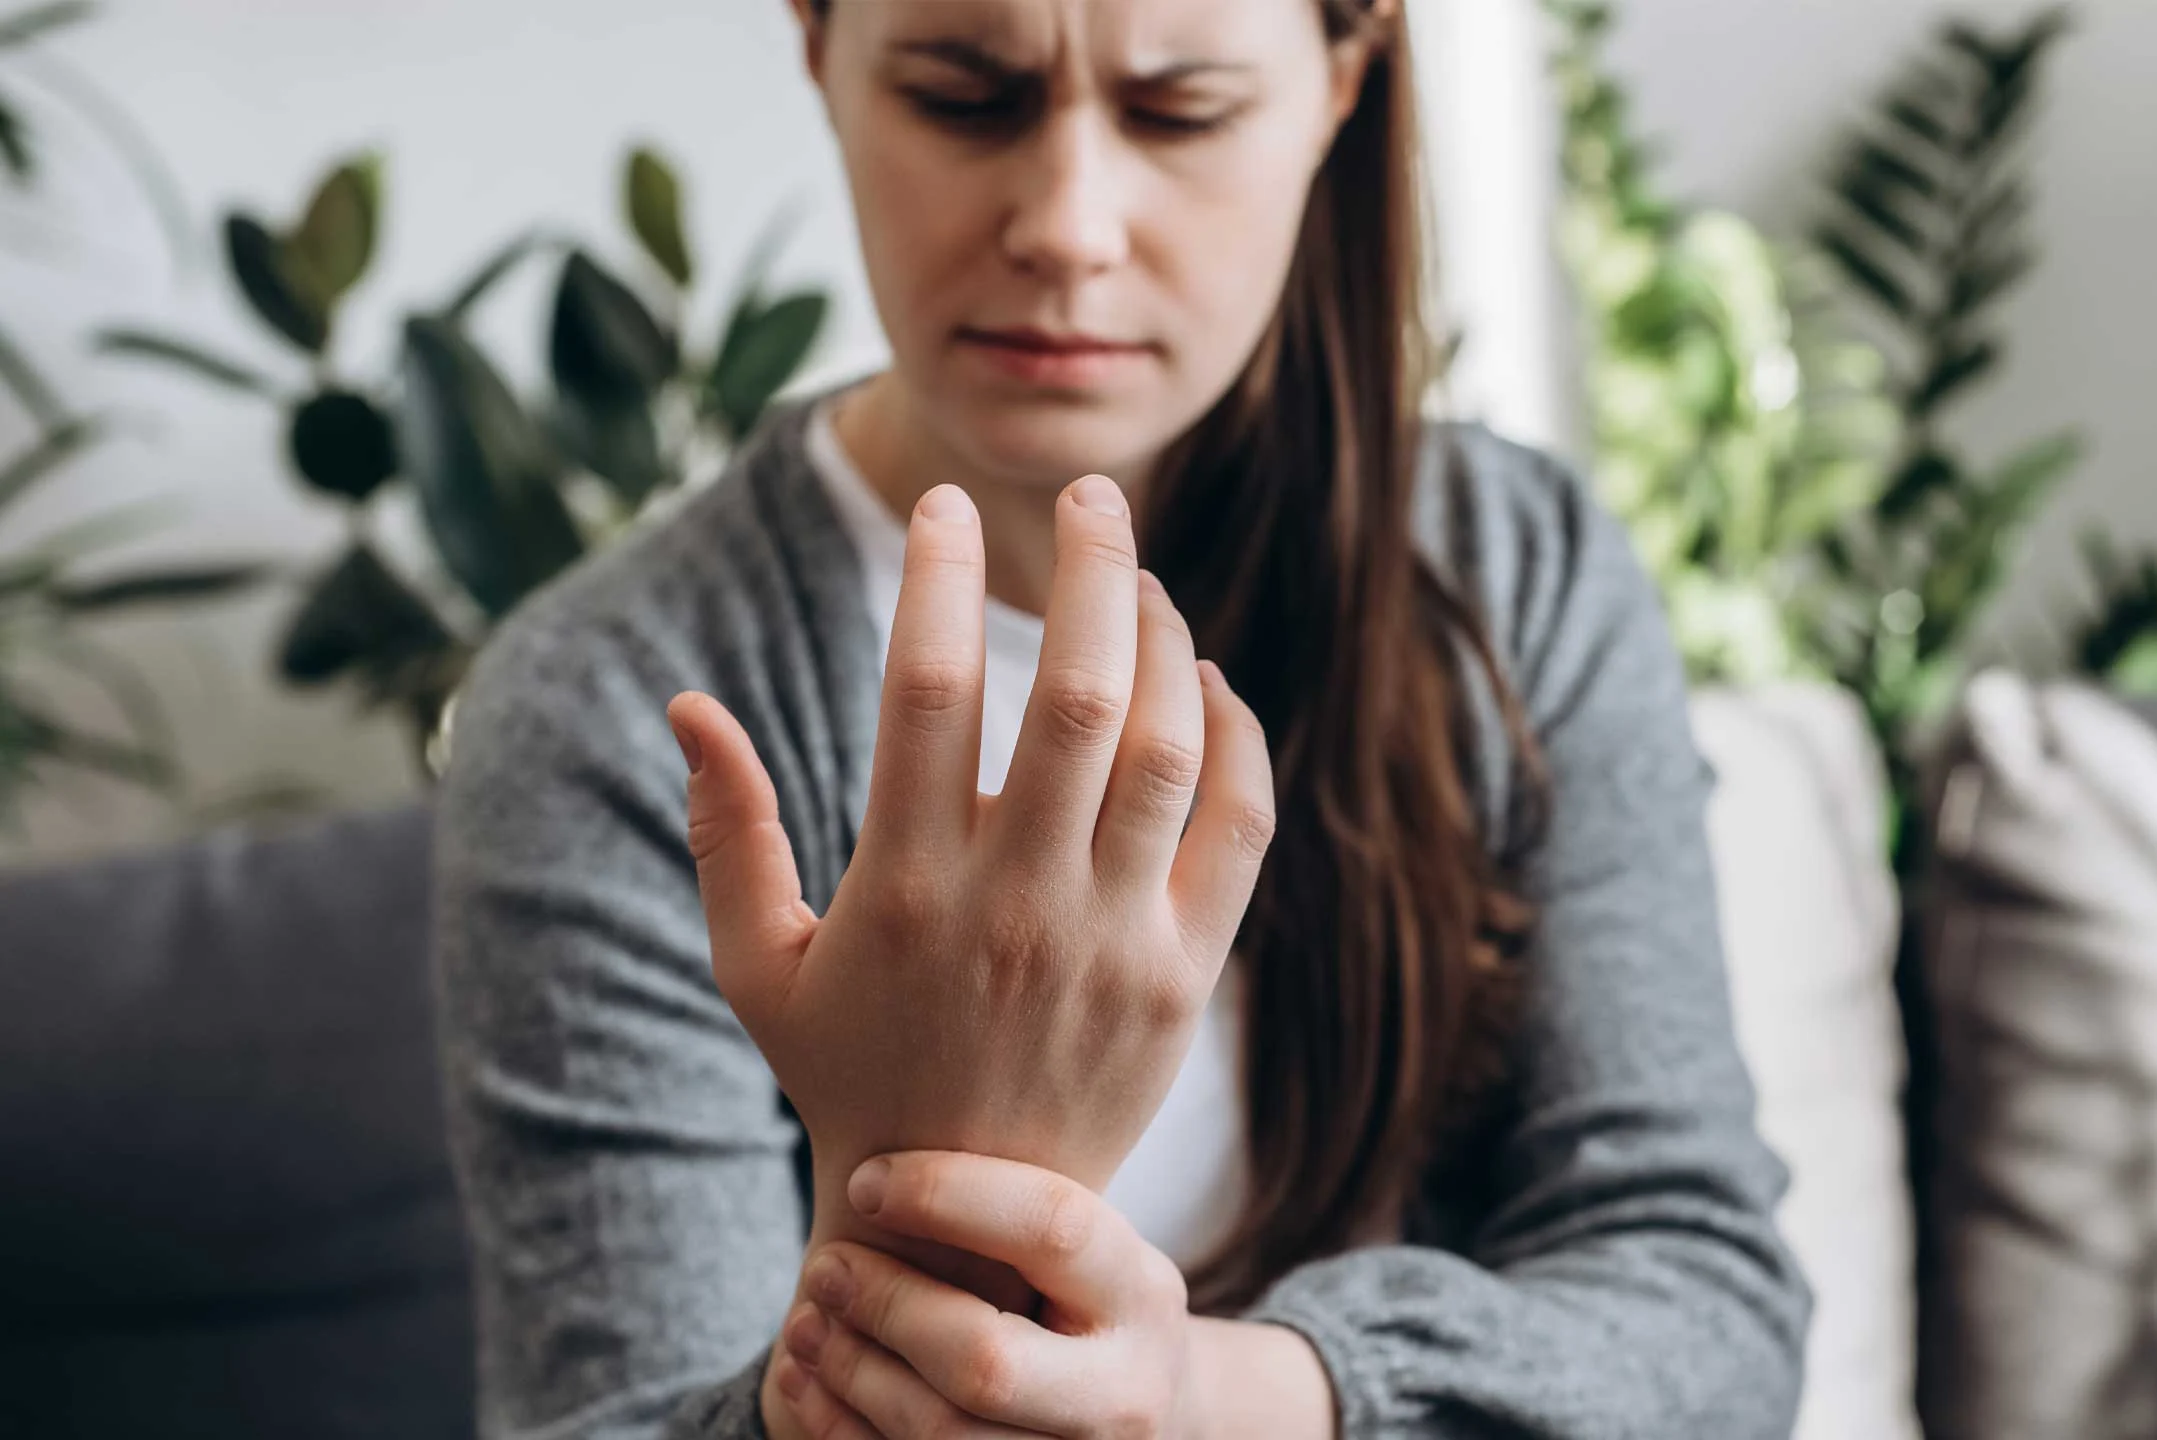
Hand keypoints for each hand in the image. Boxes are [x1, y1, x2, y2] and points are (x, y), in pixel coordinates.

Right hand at [666, 475, 1277, 1236]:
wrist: (964, 1221)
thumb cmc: (847, 1074)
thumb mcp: (757, 967)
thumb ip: (726, 832)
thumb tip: (685, 703)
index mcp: (903, 888)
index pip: (926, 690)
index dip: (940, 579)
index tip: (947, 507)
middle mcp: (1019, 906)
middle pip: (1075, 694)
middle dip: (1090, 570)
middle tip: (1088, 491)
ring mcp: (1115, 941)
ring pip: (1168, 747)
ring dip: (1167, 640)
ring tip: (1144, 578)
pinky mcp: (1186, 976)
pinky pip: (1239, 827)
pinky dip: (1237, 741)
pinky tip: (1208, 686)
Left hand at [771, 1152, 1336, 1439]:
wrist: (1138, 1416)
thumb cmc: (1080, 1290)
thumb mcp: (1090, 1233)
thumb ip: (1027, 1168)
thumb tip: (948, 992)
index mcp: (1142, 1290)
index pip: (1053, 1224)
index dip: (948, 1195)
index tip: (866, 1178)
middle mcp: (1125, 1386)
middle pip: (986, 1360)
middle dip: (886, 1308)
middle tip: (822, 1266)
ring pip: (940, 1437)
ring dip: (852, 1374)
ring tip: (807, 1321)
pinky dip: (843, 1432)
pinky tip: (810, 1381)